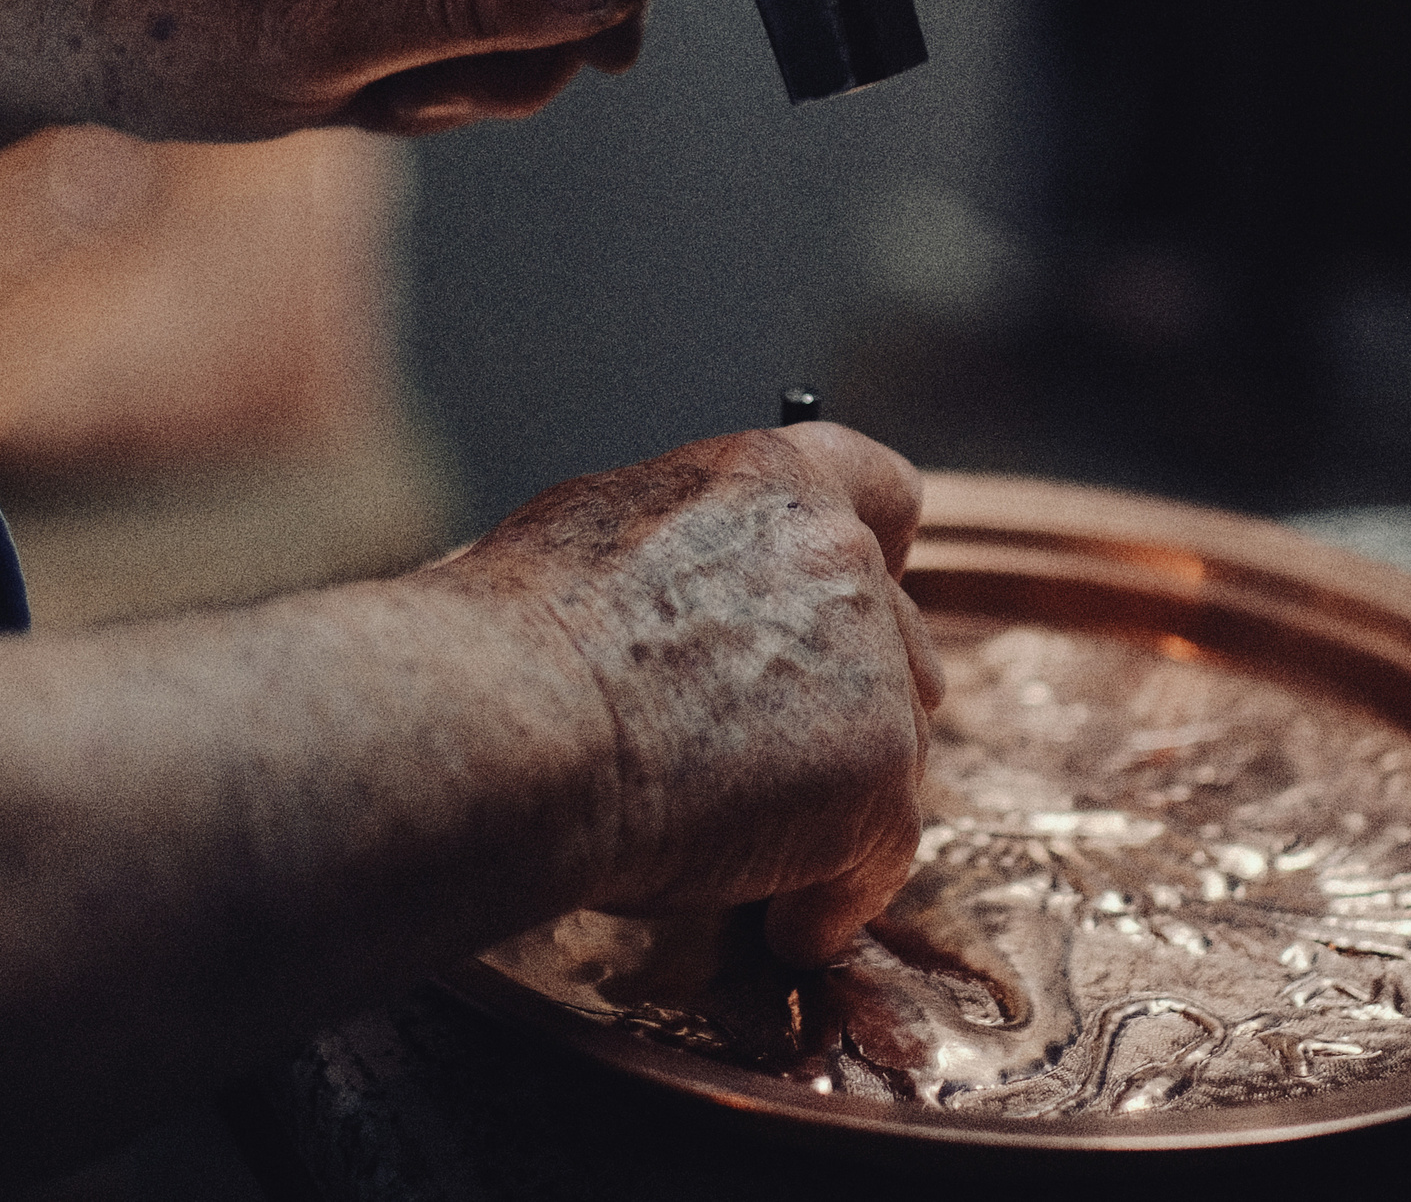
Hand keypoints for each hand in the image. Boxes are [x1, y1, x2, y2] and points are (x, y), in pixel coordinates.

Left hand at [24, 0, 660, 141]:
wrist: (65, 30)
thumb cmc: (166, 13)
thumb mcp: (326, 16)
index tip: (593, 29)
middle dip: (545, 26)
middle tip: (443, 73)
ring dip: (486, 70)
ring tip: (382, 87)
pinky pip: (486, 28)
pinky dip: (446, 80)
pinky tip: (369, 92)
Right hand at [439, 424, 943, 965]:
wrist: (514, 720)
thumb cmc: (513, 640)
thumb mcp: (593, 535)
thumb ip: (683, 555)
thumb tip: (677, 599)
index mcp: (771, 486)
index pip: (880, 493)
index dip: (883, 552)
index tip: (868, 596)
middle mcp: (840, 559)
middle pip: (897, 638)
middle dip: (856, 699)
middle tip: (790, 757)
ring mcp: (870, 669)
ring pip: (897, 751)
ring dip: (839, 803)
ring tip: (755, 854)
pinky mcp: (877, 782)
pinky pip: (876, 862)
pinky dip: (829, 899)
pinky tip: (784, 924)